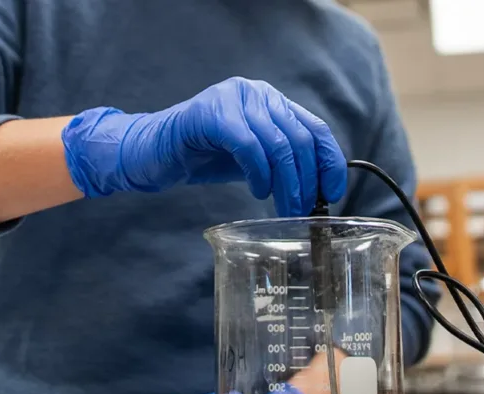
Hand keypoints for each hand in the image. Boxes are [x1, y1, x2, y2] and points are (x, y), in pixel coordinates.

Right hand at [61, 77, 347, 216]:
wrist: (151, 153)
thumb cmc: (202, 157)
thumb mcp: (251, 160)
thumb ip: (280, 163)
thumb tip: (316, 189)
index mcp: (270, 102)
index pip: (314, 128)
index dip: (329, 161)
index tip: (332, 192)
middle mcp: (256, 93)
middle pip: (299, 138)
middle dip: (305, 181)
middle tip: (302, 211)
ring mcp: (233, 99)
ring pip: (278, 143)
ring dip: (286, 183)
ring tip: (284, 207)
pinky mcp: (211, 114)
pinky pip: (249, 145)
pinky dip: (259, 173)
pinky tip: (258, 191)